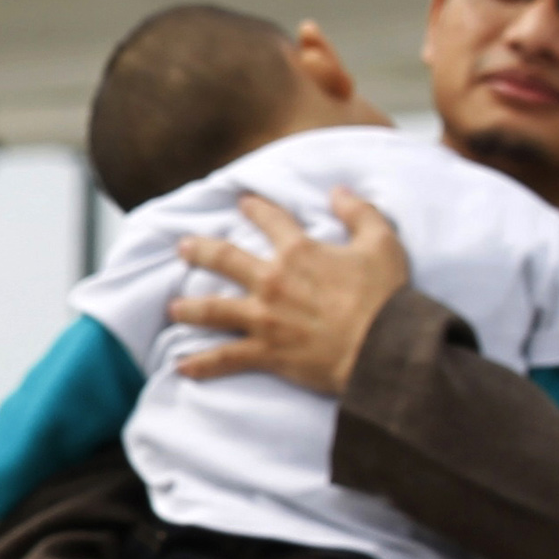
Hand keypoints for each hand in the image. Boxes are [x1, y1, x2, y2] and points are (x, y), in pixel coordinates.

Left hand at [171, 189, 411, 396]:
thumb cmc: (385, 296)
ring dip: (189, 308)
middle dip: (200, 251)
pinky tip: (181, 367)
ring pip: (213, 309)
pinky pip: (224, 357)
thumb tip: (339, 190)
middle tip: (183, 248)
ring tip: (173, 308)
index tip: (242, 202)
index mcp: (299, 252)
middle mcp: (272, 280)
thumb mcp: (382, 243)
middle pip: (224, 259)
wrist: (384, 348)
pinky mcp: (265, 351)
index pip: (270, 220)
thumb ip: (360, 213)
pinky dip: (201, 364)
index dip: (255, 208)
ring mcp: (264, 317)